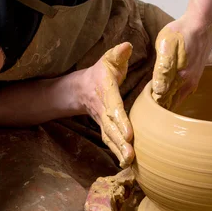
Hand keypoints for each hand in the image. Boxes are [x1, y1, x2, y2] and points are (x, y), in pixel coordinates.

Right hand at [79, 42, 133, 167]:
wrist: (81, 89)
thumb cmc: (101, 73)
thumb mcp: (108, 59)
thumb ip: (118, 53)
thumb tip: (128, 46)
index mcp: (105, 91)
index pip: (113, 107)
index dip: (120, 121)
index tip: (129, 134)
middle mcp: (103, 109)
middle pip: (111, 128)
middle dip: (120, 142)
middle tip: (130, 155)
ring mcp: (102, 121)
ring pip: (110, 138)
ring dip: (118, 151)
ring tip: (129, 162)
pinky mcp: (105, 129)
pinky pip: (111, 142)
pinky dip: (117, 153)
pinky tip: (128, 164)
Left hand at [152, 13, 211, 108]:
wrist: (203, 24)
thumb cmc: (182, 33)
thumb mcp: (166, 47)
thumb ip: (162, 71)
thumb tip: (158, 91)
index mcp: (180, 78)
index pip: (162, 102)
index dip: (150, 105)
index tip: (140, 104)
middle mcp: (188, 84)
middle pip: (170, 104)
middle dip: (157, 108)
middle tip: (144, 106)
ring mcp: (193, 82)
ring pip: (177, 100)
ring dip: (165, 103)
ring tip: (152, 101)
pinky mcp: (195, 77)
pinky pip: (182, 93)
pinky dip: (173, 96)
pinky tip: (165, 92)